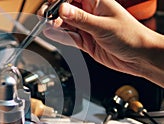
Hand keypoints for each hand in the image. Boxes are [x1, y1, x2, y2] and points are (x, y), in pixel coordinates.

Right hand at [38, 0, 163, 86]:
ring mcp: (86, 27)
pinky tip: (51, 33)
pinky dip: (60, 36)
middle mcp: (90, 13)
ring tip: (47, 26)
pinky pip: (68, 36)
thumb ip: (80, 19)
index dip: (59, 1)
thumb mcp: (102, 26)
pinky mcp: (85, 40)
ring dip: (55, 25)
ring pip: (65, 23)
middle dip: (54, 12)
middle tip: (45, 17)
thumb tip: (62, 9)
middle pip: (66, 9)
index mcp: (96, 2)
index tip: (50, 8)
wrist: (139, 57)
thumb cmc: (130, 36)